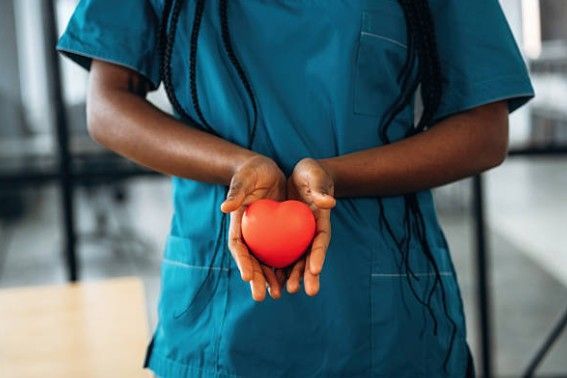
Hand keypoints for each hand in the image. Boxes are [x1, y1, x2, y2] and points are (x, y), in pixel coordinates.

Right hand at [220, 154, 286, 300]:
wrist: (267, 170)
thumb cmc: (251, 173)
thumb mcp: (243, 179)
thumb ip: (236, 192)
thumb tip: (225, 207)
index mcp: (239, 224)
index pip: (238, 246)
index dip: (242, 261)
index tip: (247, 276)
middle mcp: (251, 235)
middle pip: (253, 261)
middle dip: (256, 279)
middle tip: (260, 297)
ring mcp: (265, 237)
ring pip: (268, 262)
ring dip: (273, 279)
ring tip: (279, 294)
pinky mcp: (279, 235)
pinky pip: (284, 252)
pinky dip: (288, 266)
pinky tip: (295, 279)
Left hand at [285, 157, 335, 295]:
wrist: (301, 173)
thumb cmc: (311, 173)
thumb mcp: (316, 176)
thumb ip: (320, 189)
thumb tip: (328, 203)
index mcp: (321, 220)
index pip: (321, 240)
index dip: (319, 255)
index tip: (315, 270)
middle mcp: (311, 232)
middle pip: (310, 257)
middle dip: (306, 275)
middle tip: (304, 291)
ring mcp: (299, 236)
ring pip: (295, 260)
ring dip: (290, 276)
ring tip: (283, 292)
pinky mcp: (287, 235)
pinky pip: (281, 252)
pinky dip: (276, 266)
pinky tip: (268, 280)